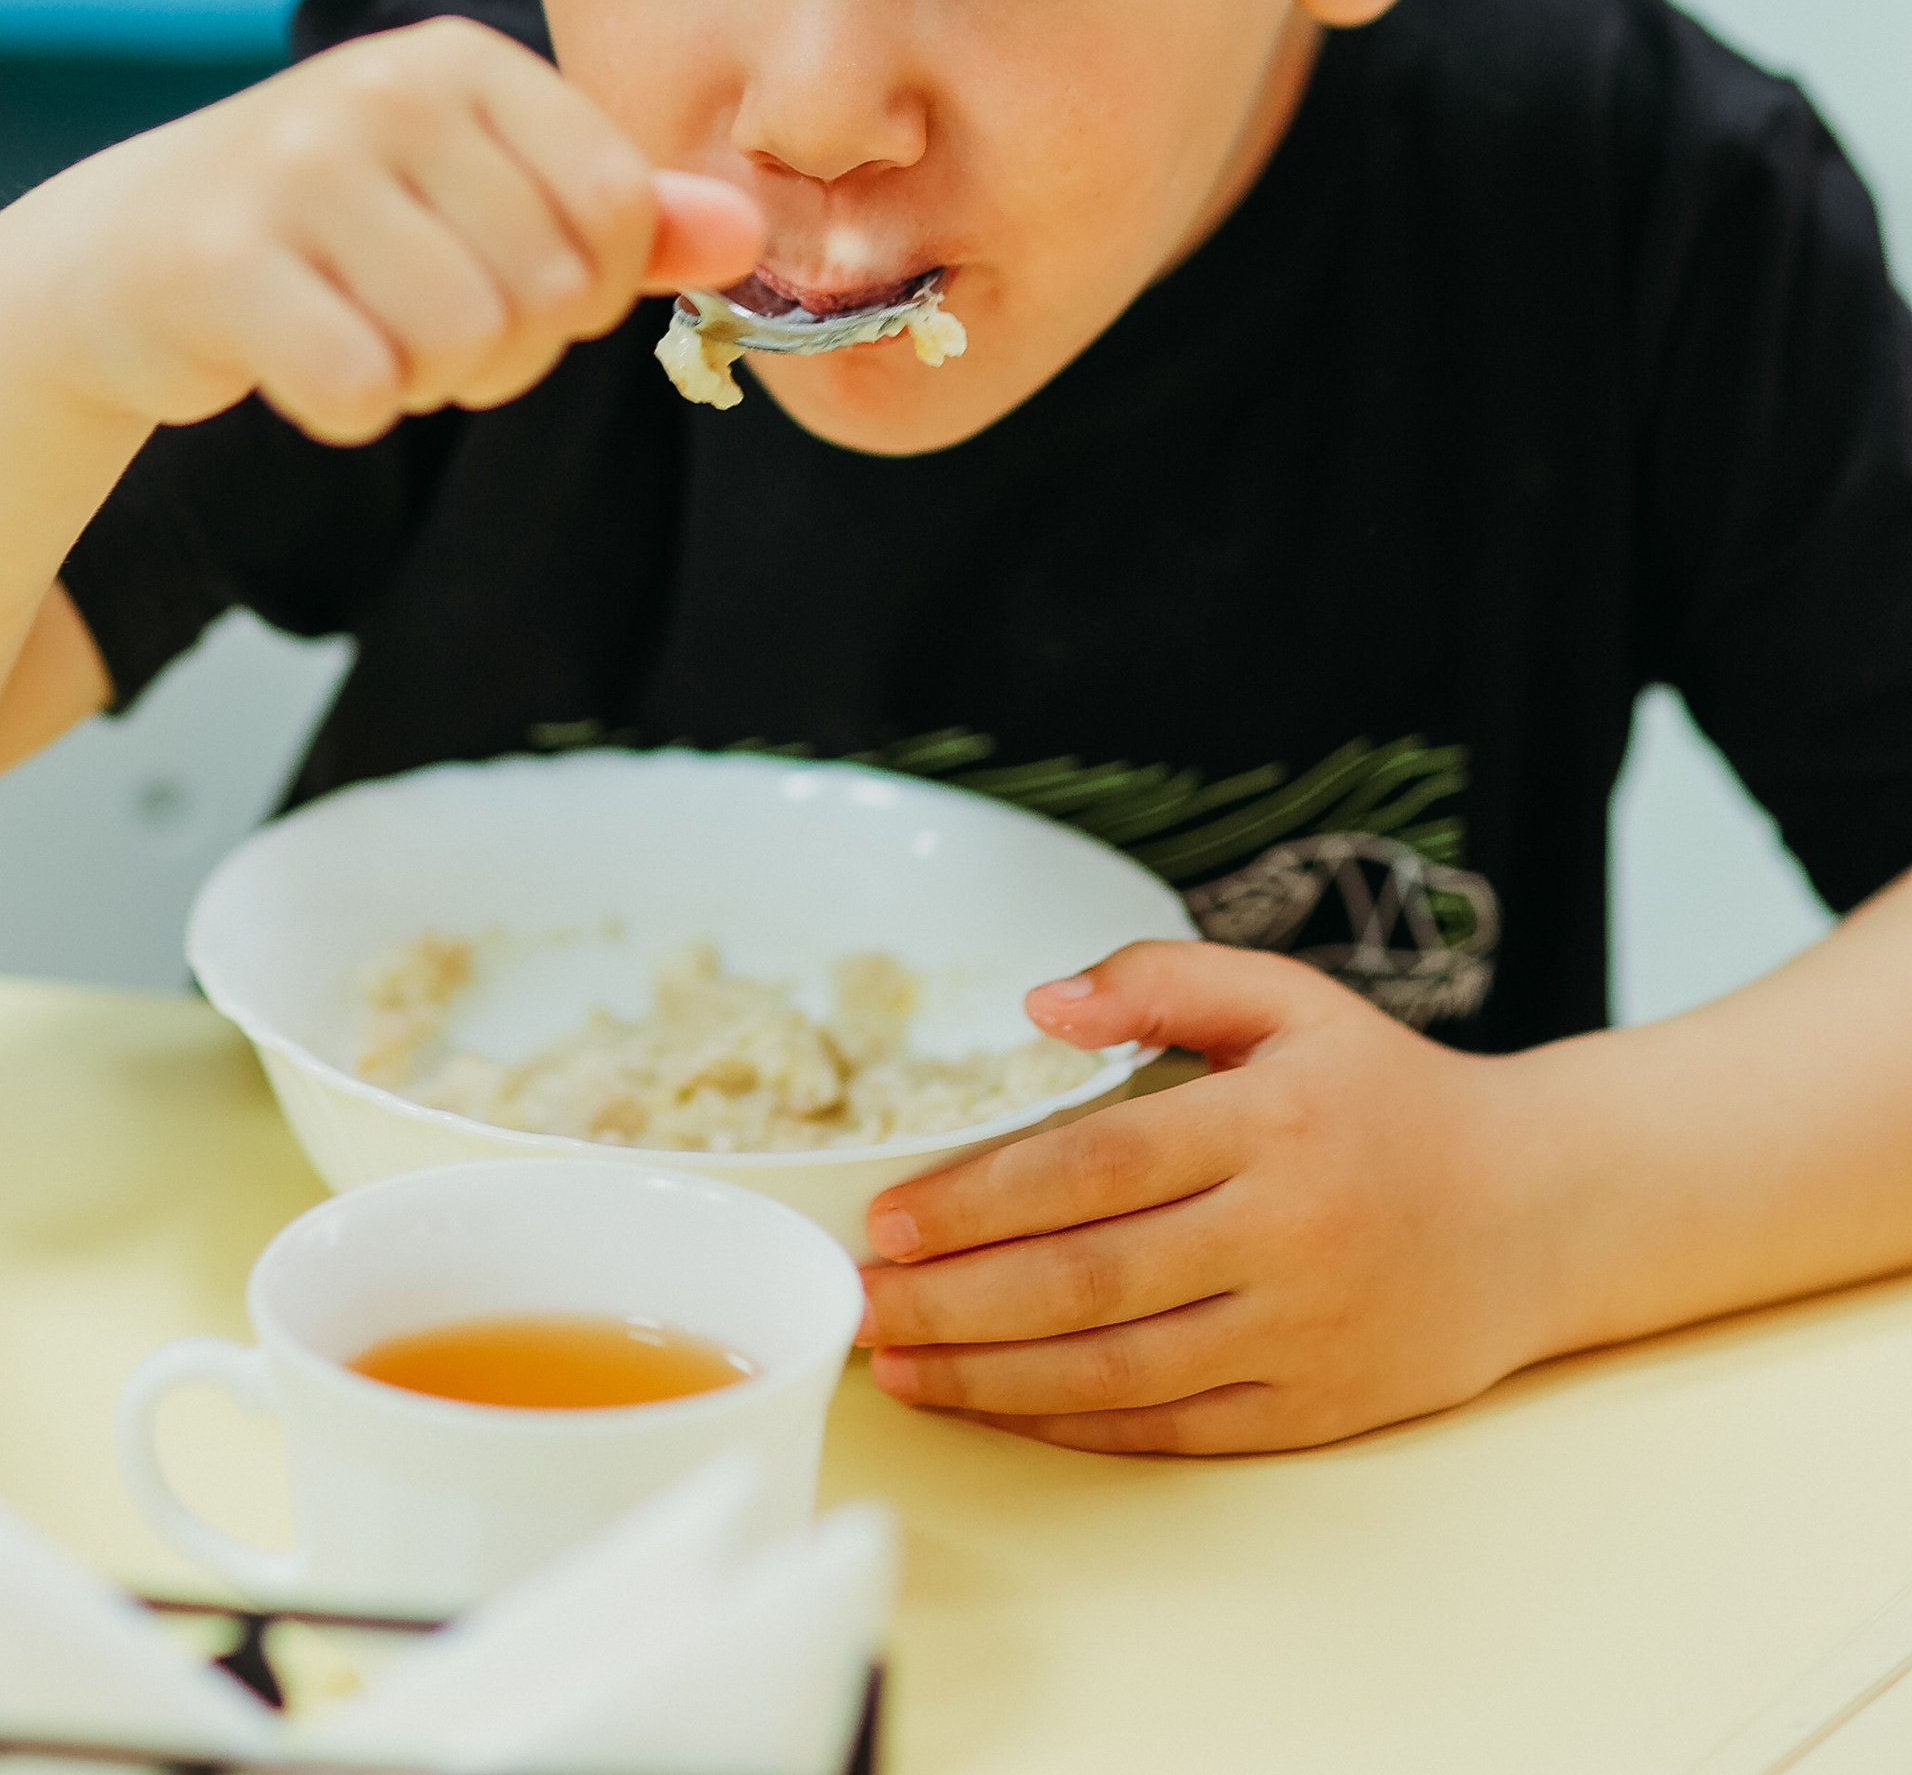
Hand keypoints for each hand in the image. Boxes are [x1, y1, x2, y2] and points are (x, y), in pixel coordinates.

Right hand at [29, 15, 763, 442]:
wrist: (118, 258)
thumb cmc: (332, 229)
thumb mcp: (480, 197)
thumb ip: (622, 217)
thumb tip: (751, 233)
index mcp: (463, 62)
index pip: (618, 205)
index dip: (592, 284)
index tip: (515, 277)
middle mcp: (382, 89)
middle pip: (551, 289)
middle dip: (504, 346)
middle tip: (414, 315)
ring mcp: (295, 168)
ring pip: (465, 344)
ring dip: (425, 379)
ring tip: (362, 331)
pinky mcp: (220, 261)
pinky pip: (363, 389)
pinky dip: (347, 408)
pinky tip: (302, 362)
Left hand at [858, 937, 1554, 1452]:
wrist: (1538, 1211)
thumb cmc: (1389, 1096)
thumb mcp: (1289, 1001)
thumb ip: (1160, 979)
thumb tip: (1039, 1002)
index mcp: (1268, 1122)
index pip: (1093, 1167)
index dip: (980, 1197)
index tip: (892, 1217)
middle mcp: (1285, 1233)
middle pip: (1088, 1277)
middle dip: (958, 1297)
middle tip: (865, 1299)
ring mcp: (1301, 1331)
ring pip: (1118, 1367)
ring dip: (992, 1374)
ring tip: (902, 1364)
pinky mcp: (1315, 1408)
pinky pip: (1173, 1426)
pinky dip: (1074, 1422)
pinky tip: (999, 1405)